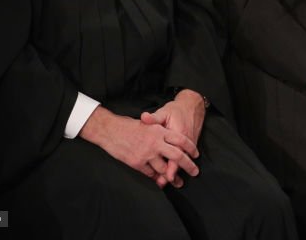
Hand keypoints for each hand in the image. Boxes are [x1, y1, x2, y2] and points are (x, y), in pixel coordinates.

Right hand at [80, 106, 199, 188]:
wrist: (110, 130)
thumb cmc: (128, 126)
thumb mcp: (148, 124)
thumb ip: (159, 132)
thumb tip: (171, 141)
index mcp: (160, 131)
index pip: (181, 140)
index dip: (190, 148)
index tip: (195, 155)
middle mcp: (155, 142)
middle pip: (177, 156)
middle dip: (188, 165)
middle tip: (195, 172)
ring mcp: (146, 154)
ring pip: (164, 168)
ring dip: (172, 176)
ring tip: (178, 181)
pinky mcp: (137, 163)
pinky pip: (150, 173)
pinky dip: (156, 176)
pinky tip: (160, 179)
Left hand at [140, 89, 206, 185]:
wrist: (193, 105)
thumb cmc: (176, 109)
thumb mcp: (165, 111)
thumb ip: (154, 118)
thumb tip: (144, 117)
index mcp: (178, 133)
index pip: (175, 154)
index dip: (171, 167)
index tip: (166, 177)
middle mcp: (185, 140)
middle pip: (180, 160)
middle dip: (176, 173)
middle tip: (169, 183)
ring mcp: (188, 142)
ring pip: (183, 160)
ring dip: (178, 171)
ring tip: (173, 182)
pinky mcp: (190, 143)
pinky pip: (185, 156)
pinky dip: (180, 164)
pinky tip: (175, 172)